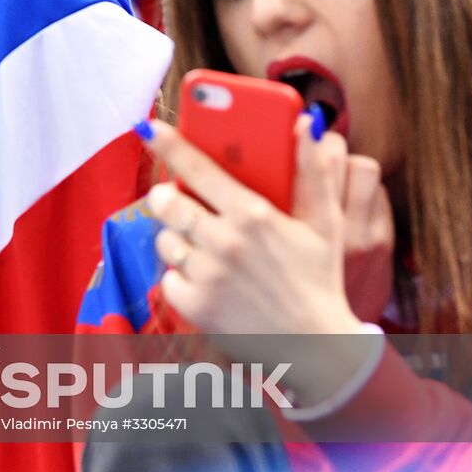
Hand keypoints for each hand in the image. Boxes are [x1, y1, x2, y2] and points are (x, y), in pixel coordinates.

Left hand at [142, 115, 388, 405]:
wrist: (315, 347)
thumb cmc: (318, 279)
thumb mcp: (325, 223)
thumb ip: (313, 171)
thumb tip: (306, 123)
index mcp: (254, 214)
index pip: (199, 169)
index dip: (169, 145)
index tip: (147, 128)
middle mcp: (227, 241)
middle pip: (167, 203)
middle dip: (167, 198)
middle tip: (178, 202)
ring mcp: (208, 275)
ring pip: (165, 240)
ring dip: (177, 240)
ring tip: (205, 249)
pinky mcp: (195, 305)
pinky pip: (167, 277)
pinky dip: (181, 278)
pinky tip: (207, 281)